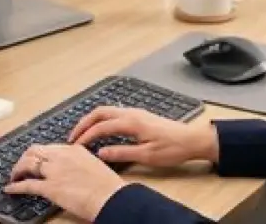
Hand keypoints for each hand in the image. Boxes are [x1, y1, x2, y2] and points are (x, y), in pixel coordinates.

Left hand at [5, 144, 125, 221]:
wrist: (111, 197)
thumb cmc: (108, 186)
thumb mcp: (94, 166)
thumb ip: (80, 163)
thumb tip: (73, 170)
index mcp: (74, 149)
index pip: (49, 148)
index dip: (39, 154)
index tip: (37, 160)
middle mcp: (61, 156)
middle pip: (34, 151)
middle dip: (25, 158)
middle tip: (21, 167)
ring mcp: (54, 171)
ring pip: (27, 164)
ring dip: (17, 170)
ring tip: (14, 176)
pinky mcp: (50, 188)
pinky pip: (27, 185)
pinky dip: (15, 187)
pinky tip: (10, 188)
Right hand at [70, 106, 218, 166]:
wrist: (192, 139)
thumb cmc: (172, 148)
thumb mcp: (146, 156)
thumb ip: (122, 153)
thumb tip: (100, 152)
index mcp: (131, 122)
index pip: (101, 126)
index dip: (86, 135)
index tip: (75, 146)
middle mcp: (131, 113)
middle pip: (100, 112)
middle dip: (84, 123)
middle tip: (73, 136)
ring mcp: (136, 112)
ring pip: (107, 111)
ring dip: (93, 120)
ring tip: (83, 133)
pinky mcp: (140, 115)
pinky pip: (115, 113)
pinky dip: (102, 120)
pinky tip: (101, 130)